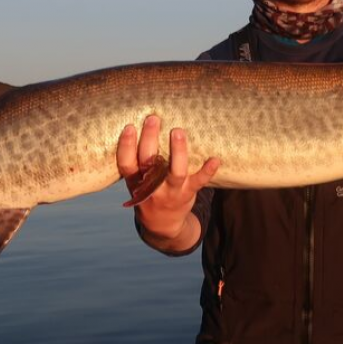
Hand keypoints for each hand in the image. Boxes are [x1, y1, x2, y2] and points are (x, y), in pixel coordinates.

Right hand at [116, 115, 218, 242]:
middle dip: (150, 139)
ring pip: (175, 172)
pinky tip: (215, 159)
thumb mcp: (136, 181)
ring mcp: (171, 192)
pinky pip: (199, 182)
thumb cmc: (148, 191)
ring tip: (178, 131)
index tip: (129, 127)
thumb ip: (137, 160)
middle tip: (153, 118)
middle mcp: (152, 187)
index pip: (127, 164)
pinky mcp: (188, 193)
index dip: (127, 146)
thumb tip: (142, 121)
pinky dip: (207, 171)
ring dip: (178, 151)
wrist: (162, 224)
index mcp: (135, 181)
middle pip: (149, 163)